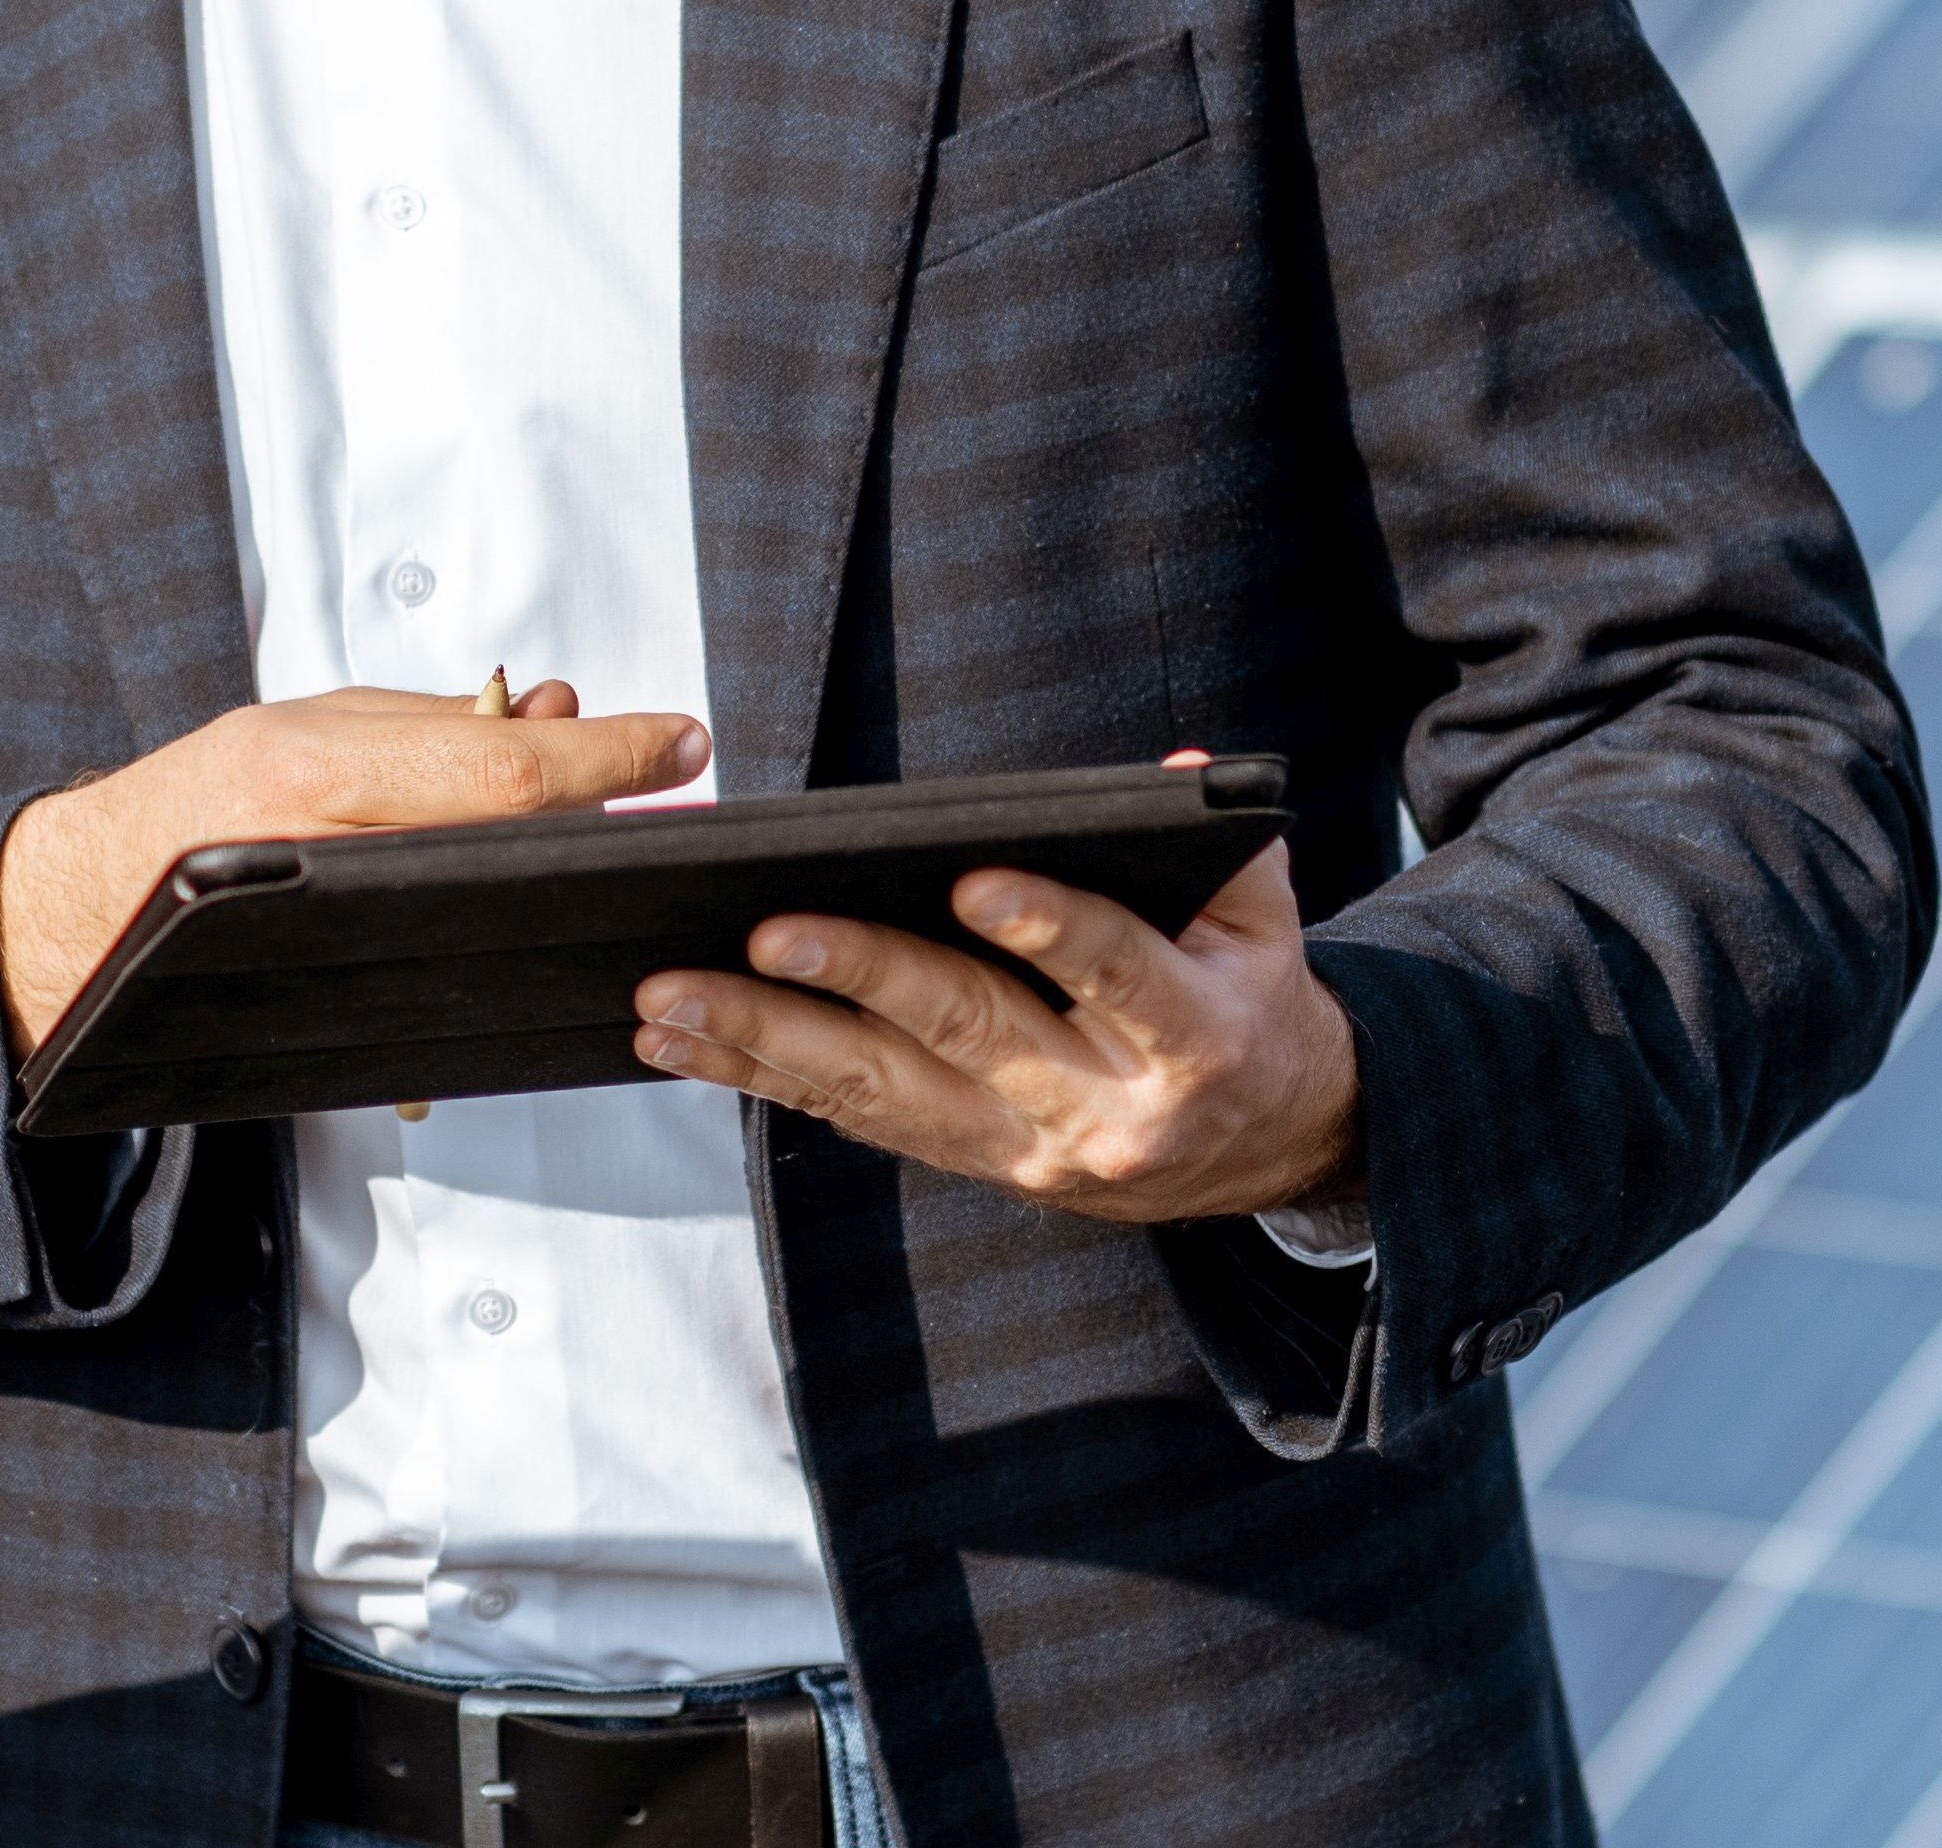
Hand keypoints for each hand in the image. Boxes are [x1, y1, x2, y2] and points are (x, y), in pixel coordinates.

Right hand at [0, 682, 698, 1048]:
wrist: (104, 904)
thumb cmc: (209, 796)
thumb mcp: (320, 722)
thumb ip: (442, 722)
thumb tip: (562, 711)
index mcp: (320, 773)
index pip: (505, 769)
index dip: (608, 757)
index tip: (682, 742)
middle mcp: (328, 861)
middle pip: (515, 847)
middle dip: (591, 817)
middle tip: (637, 789)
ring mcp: (337, 945)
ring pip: (498, 916)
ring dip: (554, 876)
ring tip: (571, 842)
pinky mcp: (346, 1007)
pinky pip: (455, 975)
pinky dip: (503, 936)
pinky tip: (518, 910)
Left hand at [631, 826, 1360, 1227]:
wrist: (1270, 1149)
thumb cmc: (1252, 1004)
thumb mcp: (1267, 927)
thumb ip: (1230, 853)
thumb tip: (1178, 776)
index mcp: (1191, 1037)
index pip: (1118, 972)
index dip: (1051, 928)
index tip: (974, 882)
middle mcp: (1104, 1107)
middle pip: (971, 1037)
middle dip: (862, 980)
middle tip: (770, 932)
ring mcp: (1031, 1149)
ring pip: (884, 1096)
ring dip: (768, 1045)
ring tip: (671, 1000)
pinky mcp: (980, 1165)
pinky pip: (860, 1122)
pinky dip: (766, 1081)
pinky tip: (687, 1045)